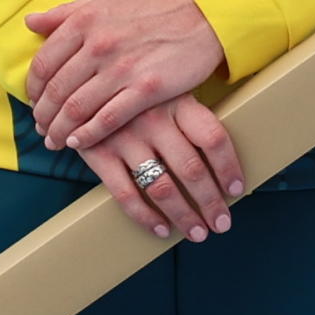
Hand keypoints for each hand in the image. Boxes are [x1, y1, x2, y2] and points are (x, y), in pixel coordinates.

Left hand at [22, 0, 225, 164]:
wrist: (203, 16)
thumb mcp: (105, 1)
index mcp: (84, 22)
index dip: (33, 89)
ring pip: (77, 108)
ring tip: (54, 140)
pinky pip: (108, 119)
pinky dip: (87, 134)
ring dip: (60, 129)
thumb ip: (65, 13)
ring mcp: (122, 69)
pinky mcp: (147, 89)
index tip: (34, 102)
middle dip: (43, 115)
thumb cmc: (151, 9)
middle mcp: (98, 45)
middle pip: (57, 91)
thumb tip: (30, 22)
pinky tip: (78, 142)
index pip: (44, 65)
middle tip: (41, 128)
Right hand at [87, 90, 242, 242]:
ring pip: (162, 187)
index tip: (237, 190)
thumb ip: (189, 117)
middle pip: (192, 170)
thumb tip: (220, 159)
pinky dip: (146, 217)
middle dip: (211, 203)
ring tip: (197, 233)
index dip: (229, 168)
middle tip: (221, 224)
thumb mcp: (167, 90)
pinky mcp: (99, 153)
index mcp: (177, 101)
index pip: (213, 139)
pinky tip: (162, 229)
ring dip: (184, 216)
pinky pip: (126, 194)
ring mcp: (124, 137)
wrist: (78, 82)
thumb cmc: (136, 94)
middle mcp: (153, 119)